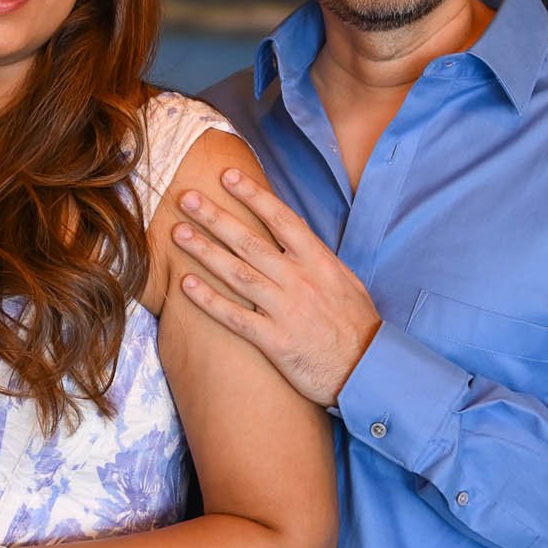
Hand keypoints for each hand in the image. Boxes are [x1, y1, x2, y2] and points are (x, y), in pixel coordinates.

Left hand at [170, 168, 380, 407]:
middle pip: (250, 241)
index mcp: (319, 262)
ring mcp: (286, 310)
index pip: (282, 220)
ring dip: (204, 250)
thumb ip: (316, 257)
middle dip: (215, 217)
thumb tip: (294, 232)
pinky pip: (235, 317)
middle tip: (187, 197)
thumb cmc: (357, 326)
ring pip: (237, 273)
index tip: (228, 176)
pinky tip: (186, 285)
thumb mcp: (345, 281)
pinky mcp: (275, 341)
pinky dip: (209, 300)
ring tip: (178, 232)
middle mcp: (299, 280)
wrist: (369, 371)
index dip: (253, 196)